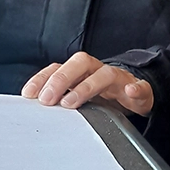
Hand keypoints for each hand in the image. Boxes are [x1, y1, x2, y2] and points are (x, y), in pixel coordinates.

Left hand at [22, 54, 153, 115]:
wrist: (135, 96)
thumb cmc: (102, 96)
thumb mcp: (78, 97)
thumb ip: (58, 99)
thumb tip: (32, 106)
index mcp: (81, 72)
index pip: (59, 67)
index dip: (43, 78)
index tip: (29, 94)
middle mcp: (98, 70)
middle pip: (79, 63)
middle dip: (61, 79)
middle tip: (47, 99)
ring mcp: (119, 79)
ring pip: (106, 74)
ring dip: (87, 86)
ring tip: (71, 102)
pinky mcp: (140, 91)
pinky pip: (140, 87)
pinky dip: (136, 89)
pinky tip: (131, 93)